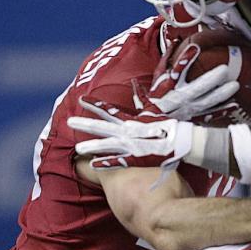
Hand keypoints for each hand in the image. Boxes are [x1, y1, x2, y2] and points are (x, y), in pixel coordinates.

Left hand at [68, 99, 192, 170]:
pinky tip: (92, 164)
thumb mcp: (153, 111)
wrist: (181, 141)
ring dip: (91, 146)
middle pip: (102, 126)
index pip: (109, 110)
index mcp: (130, 121)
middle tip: (69, 122)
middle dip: (85, 124)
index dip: (95, 105)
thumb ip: (141, 99)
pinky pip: (117, 162)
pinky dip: (105, 163)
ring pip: (106, 145)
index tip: (81, 100)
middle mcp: (127, 132)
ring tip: (77, 148)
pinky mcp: (135, 158)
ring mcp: (129, 145)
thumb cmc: (168, 127)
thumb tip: (135, 85)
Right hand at [142, 44, 239, 120]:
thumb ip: (167, 58)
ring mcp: (188, 109)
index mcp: (169, 86)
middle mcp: (179, 98)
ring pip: (207, 102)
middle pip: (197, 88)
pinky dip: (222, 110)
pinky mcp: (195, 117)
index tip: (195, 47)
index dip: (186, 59)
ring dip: (221, 94)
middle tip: (225, 69)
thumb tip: (175, 40)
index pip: (177, 71)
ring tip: (235, 86)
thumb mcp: (158, 75)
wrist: (153, 120)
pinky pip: (210, 114)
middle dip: (211, 79)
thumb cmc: (157, 95)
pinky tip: (234, 105)